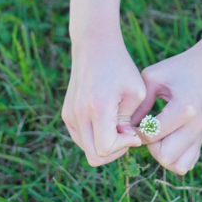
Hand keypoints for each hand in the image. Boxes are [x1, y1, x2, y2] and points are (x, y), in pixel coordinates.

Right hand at [62, 33, 144, 166]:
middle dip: (115, 151)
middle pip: (94, 156)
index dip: (123, 147)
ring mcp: (69, 115)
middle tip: (128, 134)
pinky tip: (108, 122)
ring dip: (105, 145)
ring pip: (87, 150)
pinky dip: (96, 137)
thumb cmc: (120, 67)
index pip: (106, 148)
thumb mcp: (135, 92)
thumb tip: (126, 142)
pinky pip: (81, 139)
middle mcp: (78, 114)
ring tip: (119, 126)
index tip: (134, 133)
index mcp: (97, 108)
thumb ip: (131, 122)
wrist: (95, 46)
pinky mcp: (66, 114)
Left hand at [133, 35, 201, 174]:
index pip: (152, 136)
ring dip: (162, 156)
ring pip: (177, 166)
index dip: (136, 132)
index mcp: (183, 108)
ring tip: (158, 138)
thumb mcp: (153, 77)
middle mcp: (195, 125)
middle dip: (150, 147)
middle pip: (165, 156)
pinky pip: (187, 164)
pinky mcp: (201, 139)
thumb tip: (126, 129)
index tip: (134, 121)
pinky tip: (166, 141)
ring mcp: (200, 134)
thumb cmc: (177, 69)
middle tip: (147, 130)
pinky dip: (174, 159)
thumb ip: (138, 104)